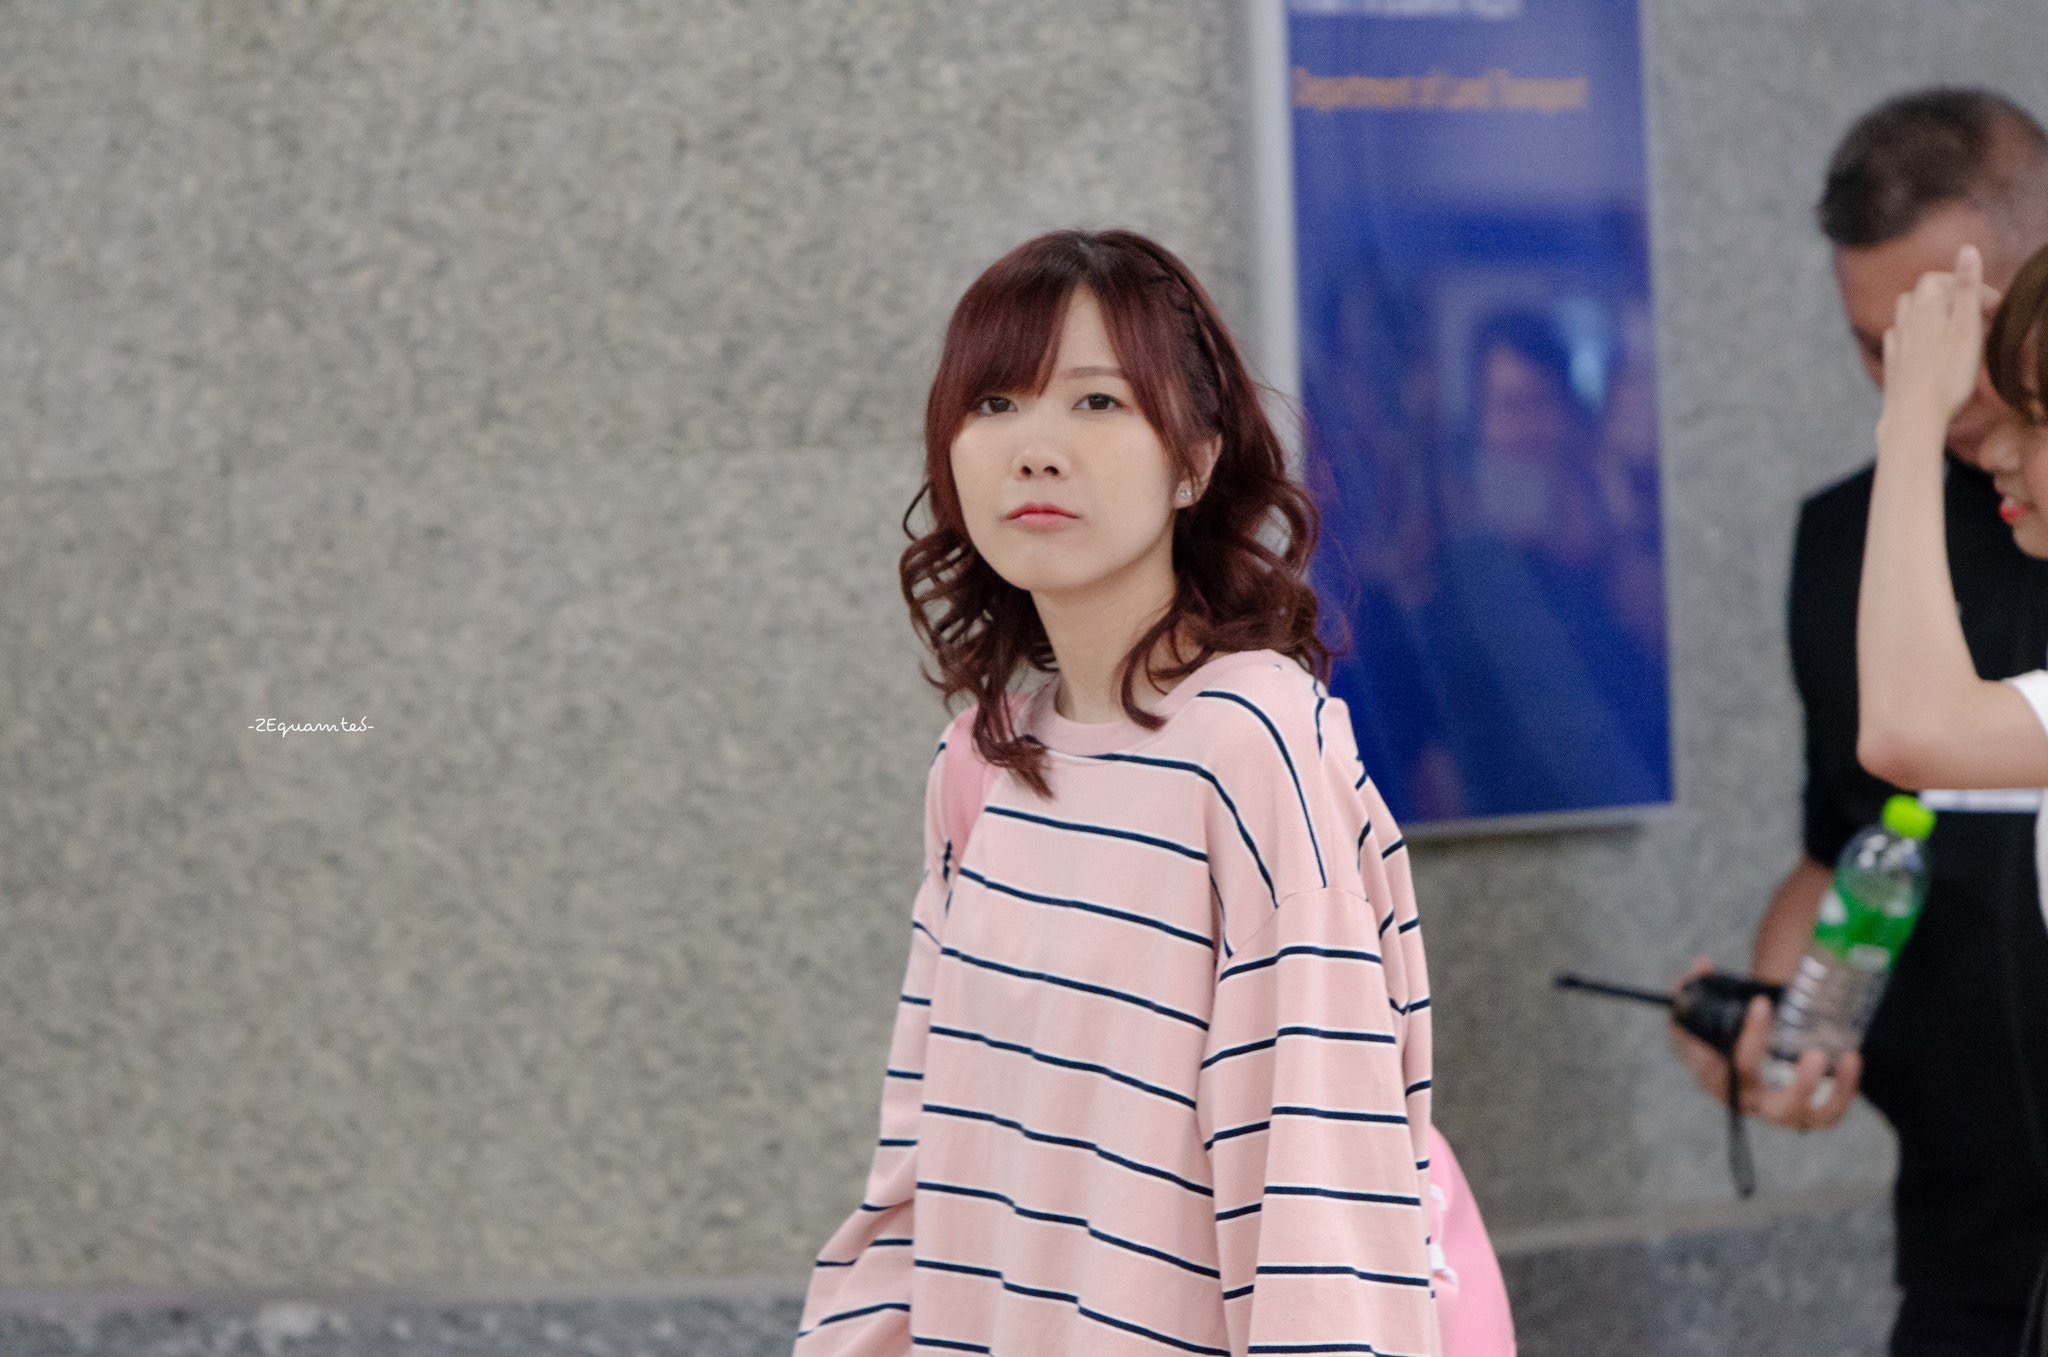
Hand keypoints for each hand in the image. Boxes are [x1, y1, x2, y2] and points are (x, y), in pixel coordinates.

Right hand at [1667, 956, 1861, 1131]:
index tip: (1764, 1001)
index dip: (1752, 1034)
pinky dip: (1843, 1093)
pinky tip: (1851, 1059)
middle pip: (1774, 1108)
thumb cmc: (1712, 1033)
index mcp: (1716, 1079)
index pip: (1736, 1064)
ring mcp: (1774, 1112)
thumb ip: (1692, 987)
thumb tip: (1703, 966)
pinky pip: (1826, 1115)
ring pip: (1801, 1117)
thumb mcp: (1694, 1011)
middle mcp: (1746, 1101)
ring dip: (1828, 1094)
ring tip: (1843, 1057)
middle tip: (1816, 1055)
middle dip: (1800, 1088)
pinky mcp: (1800, 1113)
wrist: (1726, 1060)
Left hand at [1879, 243, 1987, 442]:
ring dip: (1933, 314)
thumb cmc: (1946, 374)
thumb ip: (1967, 288)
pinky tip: (1928, 349)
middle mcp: (1904, 321)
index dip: (1969, 286)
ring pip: (1909, 315)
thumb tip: (1968, 248)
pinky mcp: (1893, 365)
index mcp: (1923, 308)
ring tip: (1957, 330)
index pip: (1941, 279)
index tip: (1993, 307)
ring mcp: (1895, 343)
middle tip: (1979, 317)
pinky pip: (1901, 339)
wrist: (1914, 418)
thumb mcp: (1967, 327)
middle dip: (1952, 297)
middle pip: (1924, 294)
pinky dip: (1918, 336)